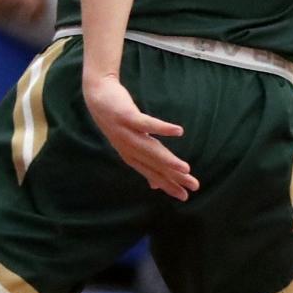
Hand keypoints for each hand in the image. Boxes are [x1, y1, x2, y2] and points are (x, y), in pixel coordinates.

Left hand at [84, 71, 196, 198]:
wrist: (97, 96)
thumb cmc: (118, 121)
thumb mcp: (130, 143)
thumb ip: (144, 162)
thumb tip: (154, 186)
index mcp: (131, 155)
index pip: (153, 174)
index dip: (168, 185)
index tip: (185, 196)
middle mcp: (128, 148)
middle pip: (155, 164)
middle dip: (174, 177)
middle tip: (194, 186)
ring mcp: (127, 133)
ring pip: (150, 150)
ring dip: (168, 161)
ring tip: (186, 169)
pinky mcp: (128, 116)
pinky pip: (147, 124)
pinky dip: (163, 129)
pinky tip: (180, 131)